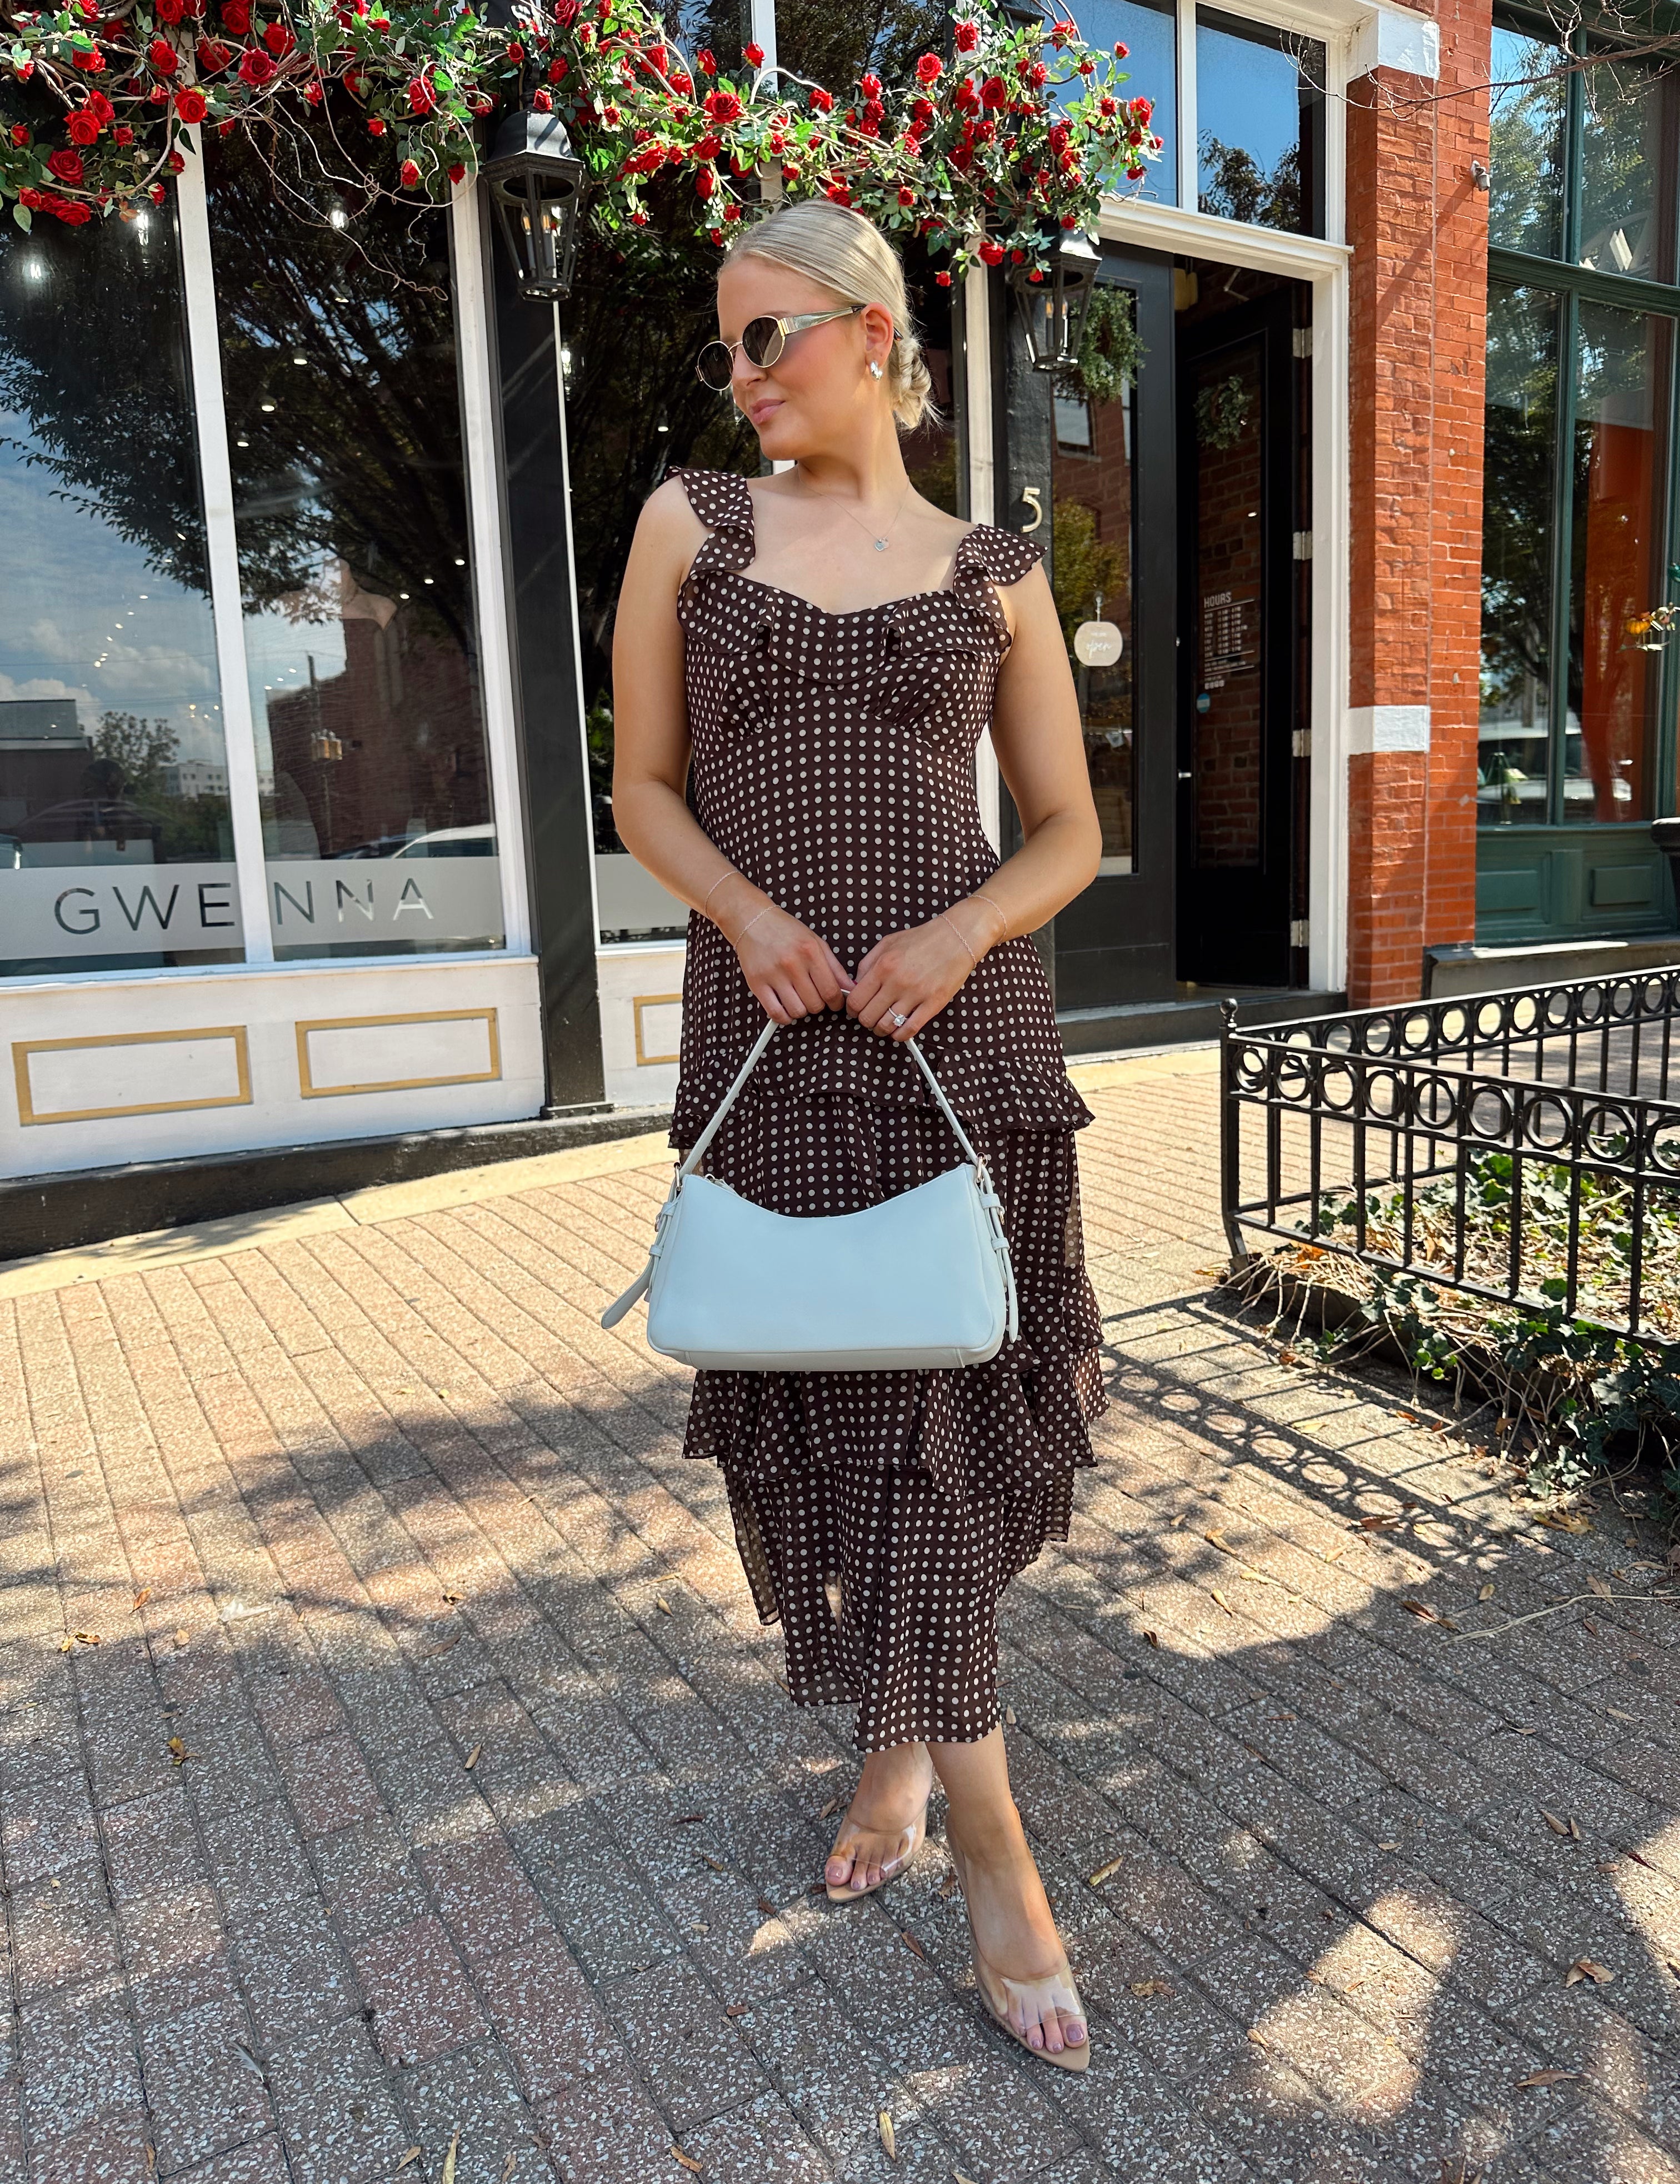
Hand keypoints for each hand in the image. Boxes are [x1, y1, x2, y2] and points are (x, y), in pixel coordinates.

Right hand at [732, 902, 853, 1024]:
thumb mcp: (816, 942)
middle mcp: (792, 963)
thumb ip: (835, 967)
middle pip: (815, 1004)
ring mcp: (773, 974)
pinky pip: (775, 1013)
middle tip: (814, 997)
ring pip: (797, 1011)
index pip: (831, 990)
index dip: (837, 1003)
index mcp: (810, 951)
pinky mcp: (757, 983)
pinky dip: (784, 1018)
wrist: (752, 920)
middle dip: (818, 1005)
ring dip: (802, 1011)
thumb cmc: (785, 930)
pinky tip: (786, 1008)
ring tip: (799, 1000)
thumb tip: (849, 989)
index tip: (835, 1003)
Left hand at [847, 916, 975, 1040]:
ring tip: (883, 1025)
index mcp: (883, 966)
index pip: (856, 1000)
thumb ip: (867, 964)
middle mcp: (897, 982)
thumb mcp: (887, 943)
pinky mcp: (933, 1004)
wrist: (956, 938)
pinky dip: (900, 1036)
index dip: (852, 1010)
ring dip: (881, 1029)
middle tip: (870, 1018)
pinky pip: (910, 1029)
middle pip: (868, 1017)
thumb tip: (855, 986)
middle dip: (865, 1021)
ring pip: (887, 1026)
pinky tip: (898, 1032)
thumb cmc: (922, 939)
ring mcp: (916, 994)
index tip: (855, 1010)